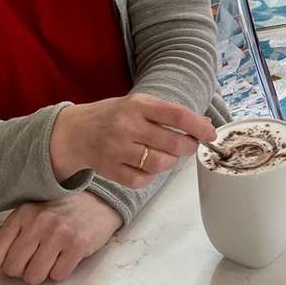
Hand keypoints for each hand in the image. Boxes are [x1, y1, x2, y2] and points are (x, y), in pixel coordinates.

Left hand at [0, 193, 121, 284]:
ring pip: (33, 276)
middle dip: (21, 271)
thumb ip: (0, 234)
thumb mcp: (28, 215)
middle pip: (13, 269)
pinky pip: (57, 276)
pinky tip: (65, 258)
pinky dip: (60, 272)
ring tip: (49, 261)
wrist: (99, 200)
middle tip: (33, 261)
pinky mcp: (78, 244)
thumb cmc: (59, 210)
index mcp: (22, 214)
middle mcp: (39, 222)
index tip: (6, 267)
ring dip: (40, 275)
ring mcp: (59, 233)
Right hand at [50, 92, 216, 189]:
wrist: (74, 132)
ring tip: (167, 155)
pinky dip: (151, 176)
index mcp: (138, 105)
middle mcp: (127, 126)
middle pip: (173, 143)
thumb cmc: (115, 116)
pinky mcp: (109, 170)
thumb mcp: (139, 105)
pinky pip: (142, 180)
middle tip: (189, 145)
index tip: (211, 134)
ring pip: (160, 164)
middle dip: (189, 147)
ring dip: (171, 162)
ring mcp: (117, 150)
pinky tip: (147, 166)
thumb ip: (168, 113)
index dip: (199, 127)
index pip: (177, 115)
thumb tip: (205, 125)